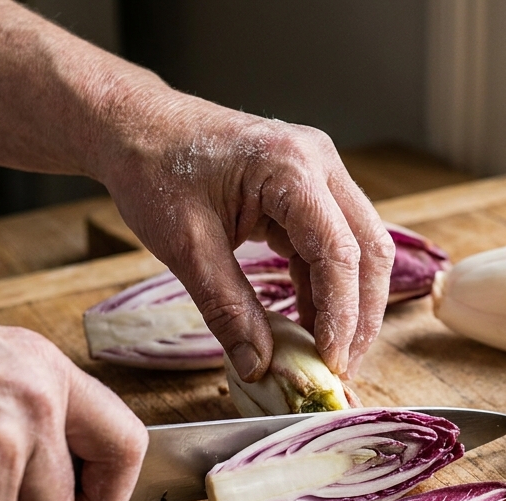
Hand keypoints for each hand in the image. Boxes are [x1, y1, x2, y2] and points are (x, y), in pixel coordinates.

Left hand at [95, 89, 394, 379]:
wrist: (135, 127)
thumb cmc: (154, 170)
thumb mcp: (186, 247)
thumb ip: (227, 309)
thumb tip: (258, 367)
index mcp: (292, 166)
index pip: (339, 252)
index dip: (342, 315)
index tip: (331, 364)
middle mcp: (319, 163)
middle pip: (370, 250)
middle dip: (361, 315)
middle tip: (341, 369)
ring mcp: (318, 174)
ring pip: (359, 250)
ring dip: (348, 305)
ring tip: (327, 355)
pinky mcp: (308, 191)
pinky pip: (331, 246)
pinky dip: (324, 289)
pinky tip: (309, 325)